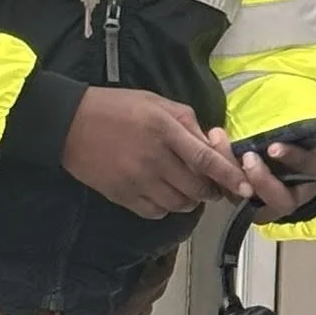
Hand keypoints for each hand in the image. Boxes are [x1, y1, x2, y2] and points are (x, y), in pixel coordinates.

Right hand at [63, 88, 252, 219]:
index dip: (229, 176)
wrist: (69, 124)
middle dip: (210, 189)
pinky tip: (160, 192)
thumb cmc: (117, 107)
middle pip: (197, 188)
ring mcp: (137, 180)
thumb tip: (212, 144)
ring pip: (180, 204)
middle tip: (208, 183)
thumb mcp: (156, 102)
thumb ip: (187, 122)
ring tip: (182, 185)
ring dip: (189, 199)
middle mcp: (154, 158)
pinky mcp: (122, 196)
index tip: (246, 189)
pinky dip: (165, 207)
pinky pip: (156, 212)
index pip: (205, 158)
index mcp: (164, 129)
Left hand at [208, 103, 315, 224]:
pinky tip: (212, 142)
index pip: (304, 169)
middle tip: (247, 156)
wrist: (294, 179)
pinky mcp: (245, 202)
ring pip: (248, 194)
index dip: (290, 158)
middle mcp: (290, 196)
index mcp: (313, 177)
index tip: (274, 147)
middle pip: (275, 195)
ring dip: (231, 169)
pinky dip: (219, 168)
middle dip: (260, 178)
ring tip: (220, 141)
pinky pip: (230, 190)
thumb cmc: (308, 156)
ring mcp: (266, 203)